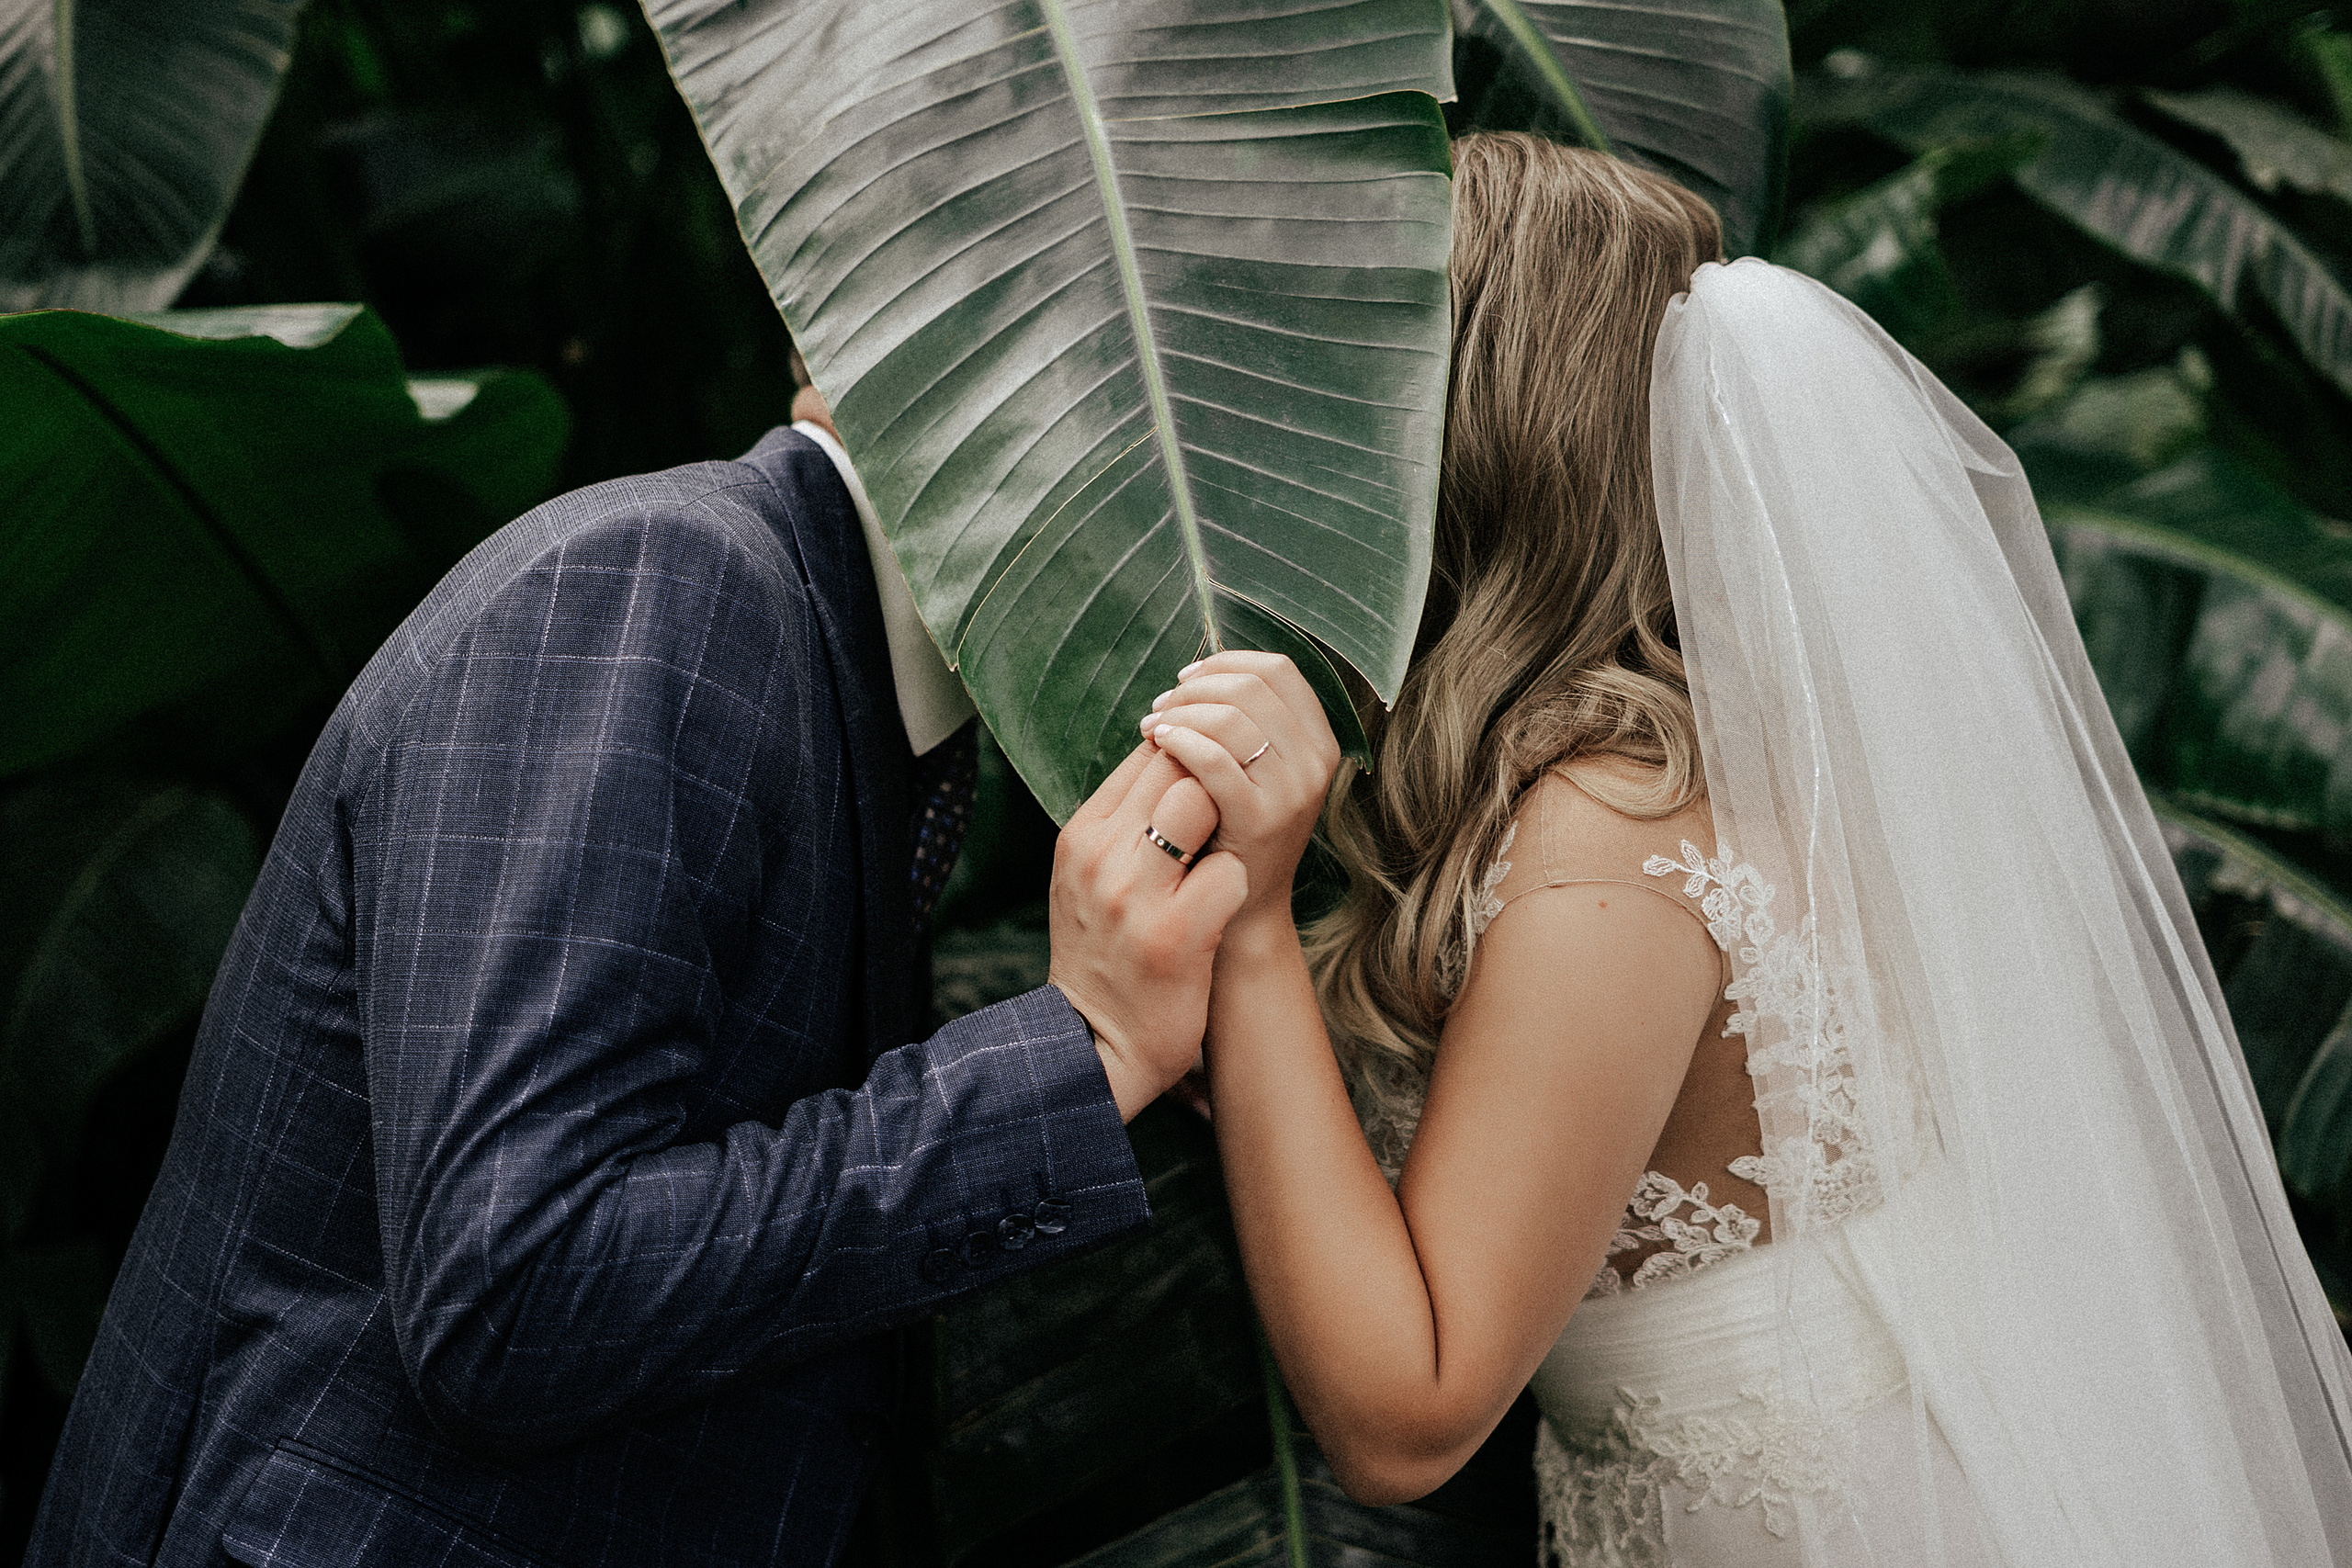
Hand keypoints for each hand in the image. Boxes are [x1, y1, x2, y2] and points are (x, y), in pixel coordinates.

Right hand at [1048, 742, 1248, 1120]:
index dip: (1190, 756)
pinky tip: (1222, 907)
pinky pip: (1228, 872)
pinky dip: (1235, 883)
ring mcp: (1134, 894)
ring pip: (1202, 801)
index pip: (1147, 753)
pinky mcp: (1175, 934)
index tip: (1212, 781)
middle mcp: (1100, 855)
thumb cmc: (1103, 955)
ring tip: (1223, 854)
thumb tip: (1172, 755)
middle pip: (1176, 764)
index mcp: (1080, 835)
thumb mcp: (1088, 878)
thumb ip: (1122, 822)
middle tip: (1230, 812)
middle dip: (1214, 777)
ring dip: (1227, 821)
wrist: (1091, 1045)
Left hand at [1138, 651, 1340, 931]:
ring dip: (1182, 712)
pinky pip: (1215, 760)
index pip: (1278, 670)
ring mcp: (1293, 792)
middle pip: (1252, 686)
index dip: (1227, 662)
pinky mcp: (1261, 819)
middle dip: (1197, 687)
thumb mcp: (1255, 772)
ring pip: (1231, 717)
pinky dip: (1181, 741)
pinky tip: (1158, 743)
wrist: (1239, 911)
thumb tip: (1195, 671)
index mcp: (1320, 742)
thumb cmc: (1232, 832)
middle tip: (1161, 707)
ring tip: (1152, 727)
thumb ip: (1243, 723)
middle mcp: (1316, 763)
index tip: (1186, 679)